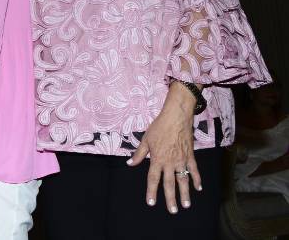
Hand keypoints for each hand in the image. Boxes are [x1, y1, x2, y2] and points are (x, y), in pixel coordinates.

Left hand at [128, 82, 201, 213]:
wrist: (176, 117)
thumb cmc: (159, 127)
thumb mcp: (145, 140)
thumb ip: (139, 154)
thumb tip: (130, 164)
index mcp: (157, 159)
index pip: (153, 179)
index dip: (151, 192)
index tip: (151, 203)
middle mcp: (169, 162)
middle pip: (170, 184)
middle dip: (170, 198)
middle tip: (173, 210)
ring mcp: (181, 160)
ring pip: (183, 180)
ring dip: (185, 193)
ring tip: (186, 204)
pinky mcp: (190, 156)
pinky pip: (194, 170)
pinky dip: (197, 179)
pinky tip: (198, 188)